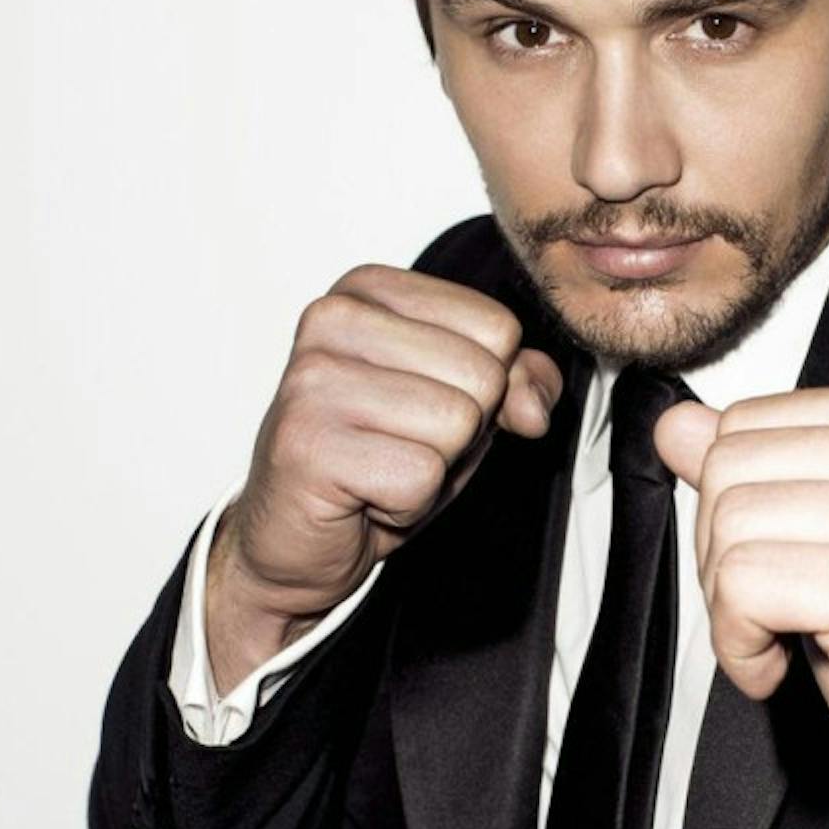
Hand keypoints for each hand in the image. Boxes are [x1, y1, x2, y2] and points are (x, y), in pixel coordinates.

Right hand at [207, 264, 562, 691]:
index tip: (423, 407)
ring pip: (457, 423)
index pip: (498, 327)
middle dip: (460, 432)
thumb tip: (533, 405)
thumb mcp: (463, 405)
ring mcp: (312, 379)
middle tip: (398, 446)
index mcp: (370, 290)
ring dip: (433, 468)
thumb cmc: (375, 460)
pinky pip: (421, 476)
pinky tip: (363, 496)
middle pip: (483, 375)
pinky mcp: (306, 443)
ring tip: (380, 469)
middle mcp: (333, 318)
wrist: (295, 538)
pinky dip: (407, 505)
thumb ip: (516, 382)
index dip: (485, 388)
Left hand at [654, 382, 828, 828]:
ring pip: (732, 521)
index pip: (754, 417)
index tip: (785, 566)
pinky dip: (737, 643)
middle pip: (734, 463)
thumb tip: (678, 424)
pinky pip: (744, 583)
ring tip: (786, 641)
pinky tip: (780, 670)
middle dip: (723, 552)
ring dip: (730, 605)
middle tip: (776, 614)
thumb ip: (764, 471)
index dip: (737, 506)